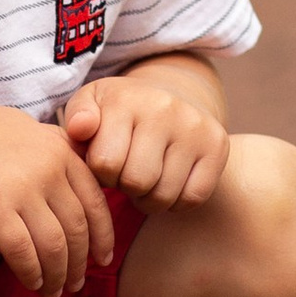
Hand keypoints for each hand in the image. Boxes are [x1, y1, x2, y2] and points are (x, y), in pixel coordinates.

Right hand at [0, 104, 113, 296]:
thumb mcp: (18, 129)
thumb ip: (49, 150)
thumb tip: (72, 176)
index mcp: (59, 148)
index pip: (95, 201)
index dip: (102, 236)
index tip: (102, 260)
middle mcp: (47, 165)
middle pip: (77, 228)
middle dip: (79, 263)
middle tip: (75, 286)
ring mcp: (22, 184)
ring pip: (54, 245)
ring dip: (57, 276)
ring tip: (52, 293)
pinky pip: (23, 250)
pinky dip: (32, 272)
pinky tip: (31, 283)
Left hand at [62, 61, 229, 210]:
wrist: (173, 95)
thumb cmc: (121, 111)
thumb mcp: (91, 104)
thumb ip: (77, 117)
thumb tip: (80, 128)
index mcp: (126, 100)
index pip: (105, 164)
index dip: (101, 173)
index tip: (106, 161)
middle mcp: (165, 109)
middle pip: (137, 182)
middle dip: (125, 187)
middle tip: (126, 174)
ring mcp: (195, 128)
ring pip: (164, 195)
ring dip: (148, 198)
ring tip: (145, 180)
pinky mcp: (218, 146)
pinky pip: (192, 198)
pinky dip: (176, 201)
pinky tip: (168, 183)